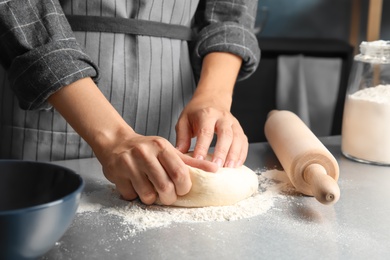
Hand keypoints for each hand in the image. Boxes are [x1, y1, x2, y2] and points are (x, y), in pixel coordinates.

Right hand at [48, 77, 216, 205]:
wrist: (116, 142)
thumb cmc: (148, 149)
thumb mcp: (170, 151)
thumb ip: (192, 162)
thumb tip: (216, 169)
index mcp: (161, 147)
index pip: (179, 173)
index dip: (183, 187)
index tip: (182, 189)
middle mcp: (144, 153)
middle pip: (164, 187)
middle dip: (169, 197)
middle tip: (168, 196)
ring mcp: (129, 164)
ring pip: (147, 195)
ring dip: (152, 198)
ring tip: (151, 190)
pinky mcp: (116, 174)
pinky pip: (131, 196)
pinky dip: (135, 196)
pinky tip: (135, 185)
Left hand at [175, 52, 247, 167]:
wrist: (212, 99)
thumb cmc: (196, 113)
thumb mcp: (184, 121)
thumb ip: (182, 137)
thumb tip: (180, 155)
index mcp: (206, 114)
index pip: (205, 131)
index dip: (202, 147)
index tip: (198, 160)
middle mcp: (223, 117)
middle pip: (225, 134)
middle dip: (222, 152)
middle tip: (217, 167)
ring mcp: (233, 123)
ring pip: (238, 138)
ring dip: (234, 155)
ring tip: (229, 169)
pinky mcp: (240, 130)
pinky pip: (244, 142)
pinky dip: (242, 155)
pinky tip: (236, 166)